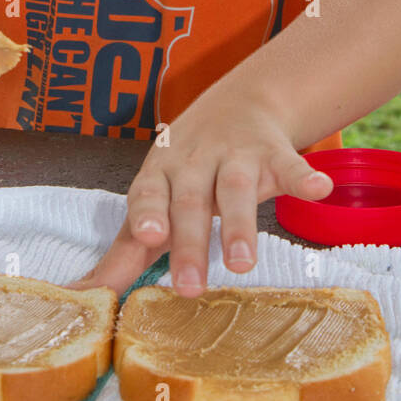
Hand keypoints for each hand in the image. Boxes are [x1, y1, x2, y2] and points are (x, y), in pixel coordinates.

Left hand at [64, 79, 333, 298]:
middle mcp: (194, 161)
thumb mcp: (154, 200)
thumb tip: (80, 296)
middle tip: (191, 288)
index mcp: (160, 173)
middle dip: (191, 242)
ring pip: (235, 187)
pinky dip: (304, 178)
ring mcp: (236, 154)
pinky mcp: (274, 153)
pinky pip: (291, 165)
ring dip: (239, 224)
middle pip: (191, 200)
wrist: (238, 104)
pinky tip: (320, 190)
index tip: (149, 235)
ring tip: (243, 263)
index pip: (149, 192)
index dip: (149, 211)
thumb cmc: (186, 168)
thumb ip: (125, 251)